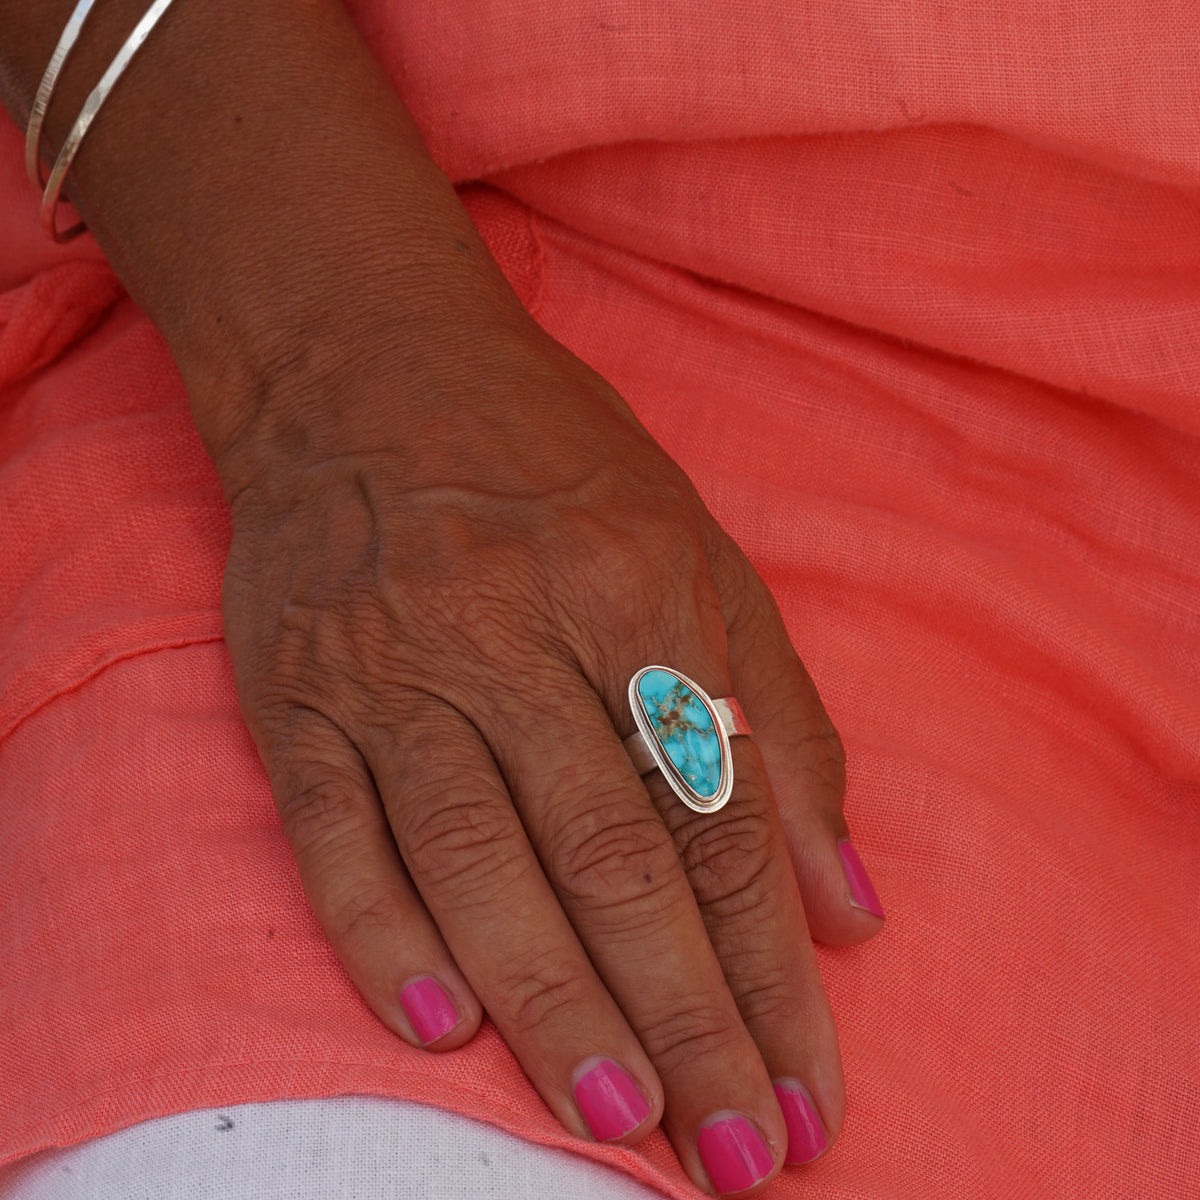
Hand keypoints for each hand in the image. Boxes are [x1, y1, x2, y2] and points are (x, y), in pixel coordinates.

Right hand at [216, 305, 882, 1195]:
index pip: (722, 814)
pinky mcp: (297, 688)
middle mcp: (514, 632)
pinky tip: (443, 1032)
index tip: (810, 1089)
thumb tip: (848, 902)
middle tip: (739, 1157)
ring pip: (481, 861)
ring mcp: (394, 664)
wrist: (372, 370)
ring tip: (624, 1126)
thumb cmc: (557, 464)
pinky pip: (336, 830)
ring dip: (555, 1006)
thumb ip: (783, 721)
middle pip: (614, 856)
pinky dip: (383, 937)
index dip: (773, 965)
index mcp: (638, 592)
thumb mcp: (702, 554)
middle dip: (686, 1017)